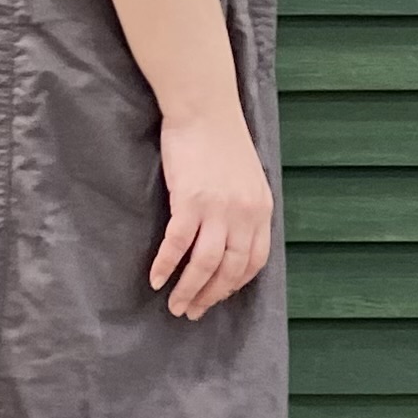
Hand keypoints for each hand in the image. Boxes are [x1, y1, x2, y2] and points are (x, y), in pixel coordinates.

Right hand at [149, 105, 273, 320]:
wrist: (204, 106)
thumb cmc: (221, 135)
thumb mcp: (247, 174)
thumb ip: (245, 205)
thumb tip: (233, 235)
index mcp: (261, 208)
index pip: (254, 261)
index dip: (234, 284)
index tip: (218, 294)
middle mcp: (244, 214)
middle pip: (229, 270)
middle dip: (210, 296)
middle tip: (192, 310)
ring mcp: (217, 209)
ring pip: (204, 265)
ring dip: (188, 290)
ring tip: (175, 305)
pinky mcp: (189, 201)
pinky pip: (177, 245)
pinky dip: (166, 266)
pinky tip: (156, 279)